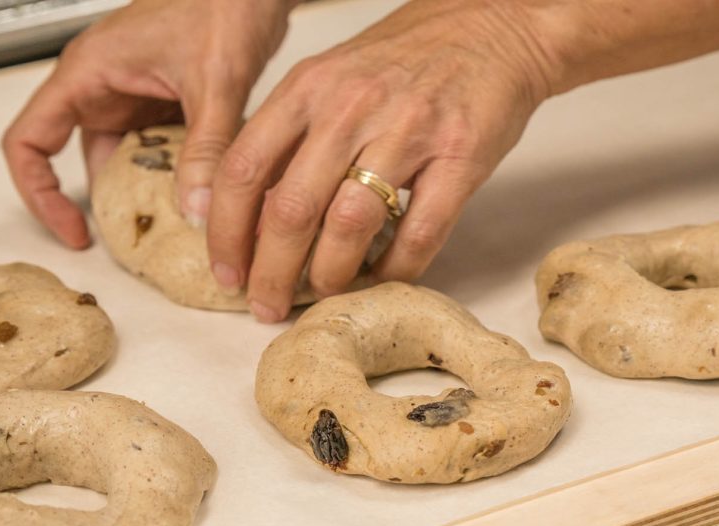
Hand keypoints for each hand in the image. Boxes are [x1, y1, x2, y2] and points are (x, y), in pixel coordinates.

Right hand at [2, 0, 296, 247]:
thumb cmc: (224, 2)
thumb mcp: (215, 83)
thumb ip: (207, 148)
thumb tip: (197, 208)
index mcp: (88, 72)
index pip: (28, 141)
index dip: (40, 193)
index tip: (71, 229)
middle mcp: (102, 84)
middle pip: (78, 160)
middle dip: (106, 204)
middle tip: (137, 239)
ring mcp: (132, 95)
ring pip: (123, 160)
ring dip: (145, 193)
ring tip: (175, 224)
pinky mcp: (161, 102)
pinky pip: (154, 151)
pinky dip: (172, 176)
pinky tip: (200, 196)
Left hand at [207, 0, 553, 321]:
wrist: (493, 26)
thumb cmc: (407, 59)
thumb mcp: (332, 77)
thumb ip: (292, 135)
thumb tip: (252, 216)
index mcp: (308, 87)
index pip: (243, 170)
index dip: (226, 233)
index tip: (226, 271)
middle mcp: (350, 107)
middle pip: (290, 209)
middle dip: (271, 272)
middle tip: (266, 305)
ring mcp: (407, 131)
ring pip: (349, 226)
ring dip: (330, 275)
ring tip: (324, 293)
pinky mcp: (459, 156)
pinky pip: (419, 232)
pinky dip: (396, 268)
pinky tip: (385, 277)